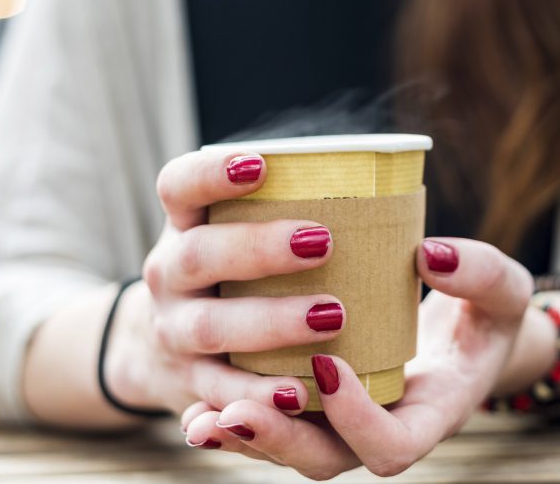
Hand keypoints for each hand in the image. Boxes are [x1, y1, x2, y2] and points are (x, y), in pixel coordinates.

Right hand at [102, 149, 343, 416]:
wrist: (166, 349)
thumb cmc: (235, 271)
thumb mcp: (235, 232)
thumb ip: (293, 211)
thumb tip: (393, 202)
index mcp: (183, 224)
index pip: (179, 186)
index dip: (211, 173)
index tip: (261, 165)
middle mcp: (169, 273)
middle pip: (198, 255)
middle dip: (258, 249)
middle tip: (323, 242)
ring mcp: (174, 330)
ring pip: (210, 326)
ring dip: (270, 321)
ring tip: (332, 315)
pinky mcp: (189, 382)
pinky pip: (219, 391)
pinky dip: (256, 394)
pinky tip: (298, 393)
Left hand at [180, 237, 533, 477]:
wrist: (462, 327)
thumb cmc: (483, 311)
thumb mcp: (505, 291)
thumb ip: (483, 275)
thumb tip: (430, 255)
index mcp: (428, 414)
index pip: (390, 446)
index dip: (357, 420)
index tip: (330, 365)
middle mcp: (377, 427)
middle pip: (324, 459)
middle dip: (277, 440)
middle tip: (239, 407)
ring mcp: (340, 420)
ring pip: (285, 448)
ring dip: (243, 435)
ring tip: (204, 416)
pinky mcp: (311, 400)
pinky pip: (268, 422)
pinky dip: (229, 419)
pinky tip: (194, 409)